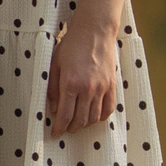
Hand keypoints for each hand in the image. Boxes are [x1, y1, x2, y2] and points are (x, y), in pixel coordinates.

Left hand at [45, 16, 121, 136]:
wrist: (95, 31)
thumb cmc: (71, 45)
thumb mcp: (55, 65)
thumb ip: (53, 88)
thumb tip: (53, 109)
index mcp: (70, 83)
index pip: (65, 114)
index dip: (60, 127)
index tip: (56, 134)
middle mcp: (88, 88)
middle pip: (80, 119)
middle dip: (72, 128)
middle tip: (66, 129)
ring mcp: (102, 87)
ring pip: (95, 117)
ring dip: (85, 124)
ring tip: (78, 123)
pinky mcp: (112, 85)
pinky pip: (109, 108)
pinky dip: (101, 117)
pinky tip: (94, 117)